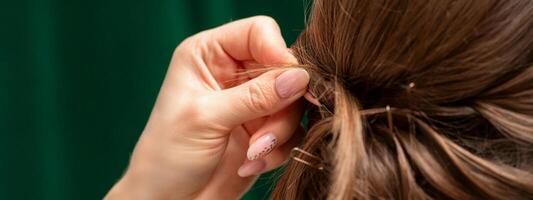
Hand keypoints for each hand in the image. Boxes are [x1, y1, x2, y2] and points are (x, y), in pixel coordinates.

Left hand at [106, 16, 308, 198]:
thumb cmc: (167, 155)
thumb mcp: (206, 118)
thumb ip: (255, 96)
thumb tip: (299, 77)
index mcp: (209, 54)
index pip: (258, 32)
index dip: (277, 52)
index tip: (288, 82)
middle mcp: (232, 73)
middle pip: (282, 68)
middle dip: (280, 105)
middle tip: (263, 136)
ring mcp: (250, 103)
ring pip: (293, 102)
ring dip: (278, 132)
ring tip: (254, 153)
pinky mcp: (263, 130)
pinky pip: (291, 130)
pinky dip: (278, 149)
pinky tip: (251, 163)